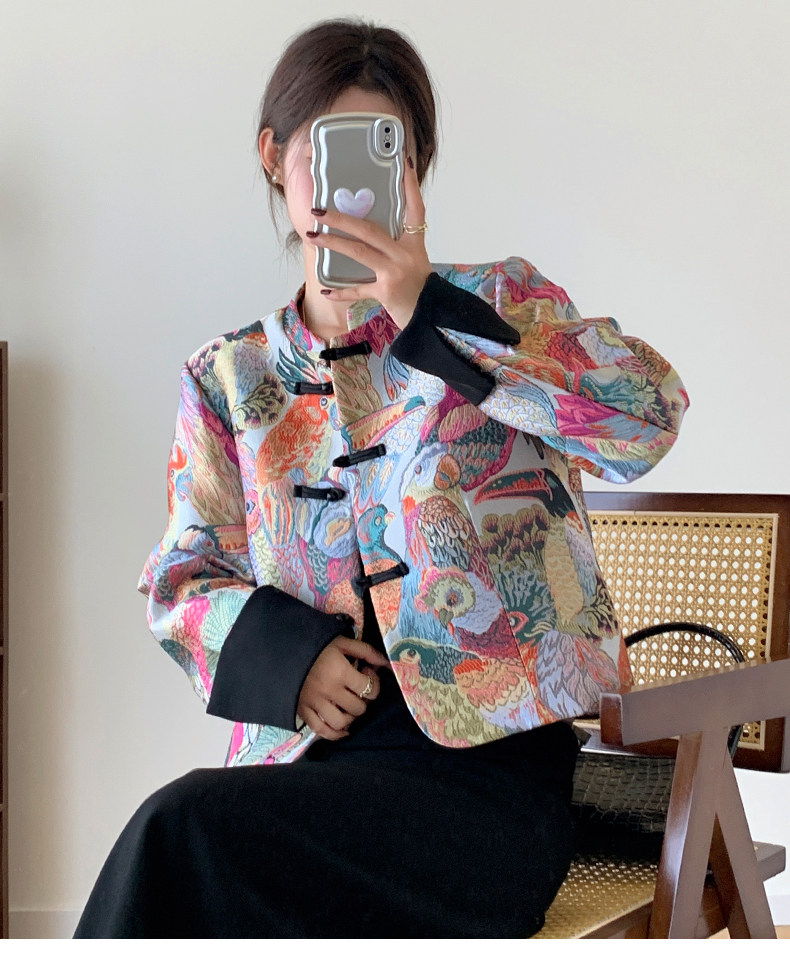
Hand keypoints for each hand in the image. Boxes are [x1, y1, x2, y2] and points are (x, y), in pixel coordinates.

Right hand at [297, 636, 390, 740]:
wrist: (284, 650)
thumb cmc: (316, 645)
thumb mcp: (342, 642)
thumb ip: (366, 651)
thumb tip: (386, 663)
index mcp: (340, 672)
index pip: (368, 689)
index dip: (374, 682)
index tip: (366, 673)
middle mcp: (329, 691)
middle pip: (357, 708)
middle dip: (363, 699)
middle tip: (358, 690)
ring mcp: (315, 703)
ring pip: (341, 723)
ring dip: (350, 717)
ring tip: (349, 706)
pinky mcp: (303, 711)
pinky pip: (321, 730)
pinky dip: (333, 734)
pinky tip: (342, 729)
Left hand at [305, 157, 432, 329]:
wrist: (431, 319)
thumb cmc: (420, 291)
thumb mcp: (414, 263)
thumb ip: (394, 248)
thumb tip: (365, 233)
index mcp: (414, 245)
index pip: (415, 209)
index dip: (410, 186)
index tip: (403, 163)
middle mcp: (404, 256)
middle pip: (370, 229)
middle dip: (342, 218)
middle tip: (319, 210)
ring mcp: (394, 274)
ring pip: (358, 252)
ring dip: (332, 243)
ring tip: (312, 236)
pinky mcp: (385, 293)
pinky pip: (358, 290)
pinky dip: (340, 291)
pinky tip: (325, 289)